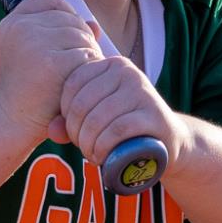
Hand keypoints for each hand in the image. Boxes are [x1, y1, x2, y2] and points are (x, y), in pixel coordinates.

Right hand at [0, 0, 102, 138]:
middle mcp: (21, 27)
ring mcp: (35, 42)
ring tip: (76, 75)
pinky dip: (89, 70)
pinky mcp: (52, 62)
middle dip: (81, 39)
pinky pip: (87, 55)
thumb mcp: (37, 53)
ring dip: (89, 54)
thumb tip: (94, 24)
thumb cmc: (28, 88)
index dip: (66, 16)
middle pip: (71, 19)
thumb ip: (61, 33)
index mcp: (13, 22)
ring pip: (82, 35)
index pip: (51, 0)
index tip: (65, 40)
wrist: (10, 122)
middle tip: (75, 65)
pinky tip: (78, 84)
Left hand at [56, 56, 186, 175]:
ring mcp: (142, 91)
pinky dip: (103, 147)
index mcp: (111, 64)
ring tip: (93, 155)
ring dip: (88, 144)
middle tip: (84, 148)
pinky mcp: (153, 114)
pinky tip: (103, 157)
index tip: (74, 132)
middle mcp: (127, 72)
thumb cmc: (126, 127)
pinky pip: (116, 130)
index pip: (72, 84)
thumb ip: (70, 121)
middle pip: (81, 104)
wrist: (169, 140)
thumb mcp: (97, 117)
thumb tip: (52, 130)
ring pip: (97, 119)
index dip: (65, 113)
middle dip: (76, 132)